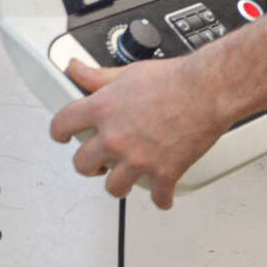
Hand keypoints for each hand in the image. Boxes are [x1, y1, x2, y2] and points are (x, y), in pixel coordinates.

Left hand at [48, 55, 233, 208]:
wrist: (209, 90)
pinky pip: (157, 197)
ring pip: (113, 187)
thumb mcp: (129, 72)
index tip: (62, 136)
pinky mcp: (163, 173)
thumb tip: (76, 69)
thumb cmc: (174, 79)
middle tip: (96, 161)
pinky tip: (162, 195)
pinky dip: (161, 198)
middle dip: (89, 163)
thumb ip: (98, 76)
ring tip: (125, 178)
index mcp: (103, 109)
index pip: (62, 124)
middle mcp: (116, 138)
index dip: (58, 132)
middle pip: (82, 164)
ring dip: (119, 184)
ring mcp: (138, 159)